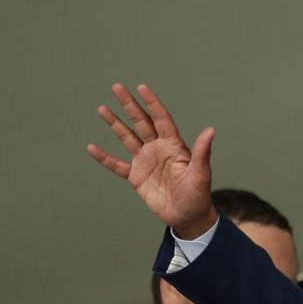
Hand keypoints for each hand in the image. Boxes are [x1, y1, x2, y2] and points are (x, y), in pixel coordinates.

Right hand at [88, 83, 218, 237]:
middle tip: (117, 86)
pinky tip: (91, 147)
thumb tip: (211, 130)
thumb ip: (202, 152)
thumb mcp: (200, 173)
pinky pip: (116, 164)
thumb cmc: (198, 195)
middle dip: (129, 105)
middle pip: (141, 122)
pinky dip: (104, 157)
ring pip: (127, 138)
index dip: (152, 103)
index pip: (161, 119)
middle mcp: (158, 149)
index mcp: (173, 145)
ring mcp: (145, 162)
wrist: (188, 217)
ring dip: (115, 123)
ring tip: (102, 108)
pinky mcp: (136, 177)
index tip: (141, 87)